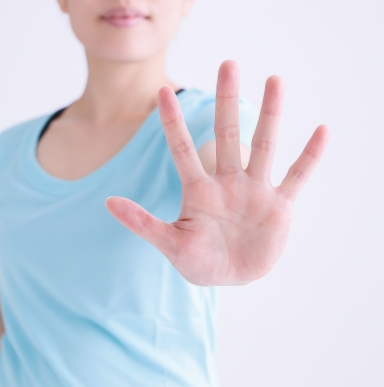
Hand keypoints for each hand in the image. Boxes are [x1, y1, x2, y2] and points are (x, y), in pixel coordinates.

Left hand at [106, 60, 328, 285]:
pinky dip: (309, 156)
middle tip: (227, 64)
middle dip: (226, 101)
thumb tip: (108, 203)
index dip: (172, 122)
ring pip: (263, 146)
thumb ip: (142, 222)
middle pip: (226, 135)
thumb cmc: (198, 261)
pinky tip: (321, 130)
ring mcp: (254, 191)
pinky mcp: (279, 206)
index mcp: (198, 190)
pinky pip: (296, 176)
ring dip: (270, 115)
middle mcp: (227, 182)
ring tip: (275, 79)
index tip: (162, 91)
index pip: (181, 148)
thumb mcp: (169, 243)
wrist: (230, 278)